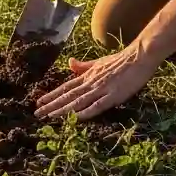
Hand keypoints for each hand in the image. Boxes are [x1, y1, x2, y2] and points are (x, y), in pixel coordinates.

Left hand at [34, 41, 160, 119]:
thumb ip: (83, 67)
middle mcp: (91, 83)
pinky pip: (97, 105)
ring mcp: (101, 89)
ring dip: (63, 110)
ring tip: (49, 116)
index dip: (52, 95)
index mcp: (88, 76)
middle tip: (37, 113)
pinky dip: (86, 111)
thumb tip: (69, 63)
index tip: (38, 101)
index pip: (66, 87)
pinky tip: (75, 117)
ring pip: (78, 101)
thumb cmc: (119, 61)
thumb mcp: (98, 62)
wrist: (138, 57)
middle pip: (68, 96)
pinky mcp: (113, 96)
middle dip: (52, 105)